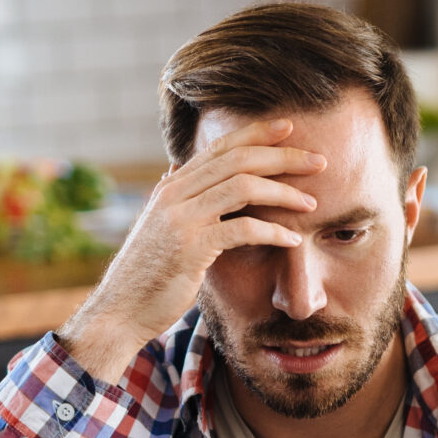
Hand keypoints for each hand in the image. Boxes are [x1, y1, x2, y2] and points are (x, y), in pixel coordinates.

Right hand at [61, 119, 323, 376]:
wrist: (119, 310)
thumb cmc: (145, 273)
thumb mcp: (158, 226)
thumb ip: (173, 198)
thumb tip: (174, 168)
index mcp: (172, 186)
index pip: (220, 147)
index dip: (257, 133)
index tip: (290, 127)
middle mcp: (175, 194)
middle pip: (238, 159)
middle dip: (283, 156)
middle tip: (319, 161)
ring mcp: (181, 219)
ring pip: (243, 186)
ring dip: (284, 192)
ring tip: (311, 202)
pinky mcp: (191, 248)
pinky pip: (242, 228)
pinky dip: (273, 231)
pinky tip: (293, 239)